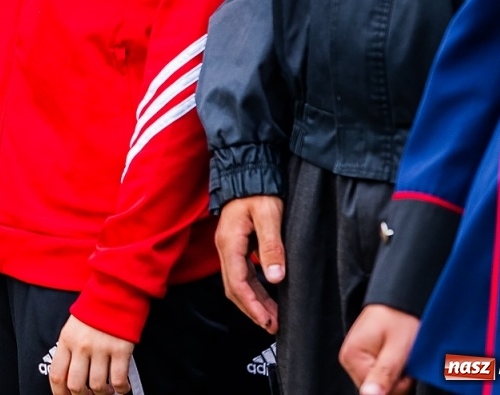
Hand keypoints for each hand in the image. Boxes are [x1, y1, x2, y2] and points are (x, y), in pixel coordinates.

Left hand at [48, 315, 134, 394]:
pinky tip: (121, 388)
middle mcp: (81, 346)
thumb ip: (69, 348)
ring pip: (97, 386)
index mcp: (66, 340)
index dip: (59, 393)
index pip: (56, 375)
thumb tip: (69, 376)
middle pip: (75, 385)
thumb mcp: (73, 326)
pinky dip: (120, 389)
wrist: (115, 290)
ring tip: (105, 391)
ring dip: (102, 394)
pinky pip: (118, 379)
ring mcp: (101, 348)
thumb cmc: (95, 309)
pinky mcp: (120, 350)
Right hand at [215, 195, 284, 332]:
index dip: (252, 305)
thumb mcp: (269, 215)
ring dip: (253, 302)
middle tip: (272, 326)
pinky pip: (242, 274)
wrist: (248, 173)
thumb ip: (271, 246)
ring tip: (272, 318)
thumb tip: (275, 278)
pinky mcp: (237, 246)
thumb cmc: (259, 191)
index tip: (267, 321)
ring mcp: (229, 247)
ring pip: (238, 283)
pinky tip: (267, 298)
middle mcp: (225, 248)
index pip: (237, 283)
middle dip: (252, 309)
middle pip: (234, 288)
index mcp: (230, 243)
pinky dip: (254, 290)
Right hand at [340, 304, 419, 394]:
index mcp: (351, 356)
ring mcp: (354, 356)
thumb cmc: (400, 318)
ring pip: (379, 382)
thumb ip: (383, 374)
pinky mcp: (362, 355)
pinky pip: (378, 373)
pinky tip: (395, 353)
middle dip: (395, 379)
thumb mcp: (398, 349)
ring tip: (399, 352)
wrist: (401, 297)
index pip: (375, 392)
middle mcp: (348, 357)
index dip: (397, 384)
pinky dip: (391, 368)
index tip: (405, 365)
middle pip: (376, 389)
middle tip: (403, 357)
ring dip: (394, 374)